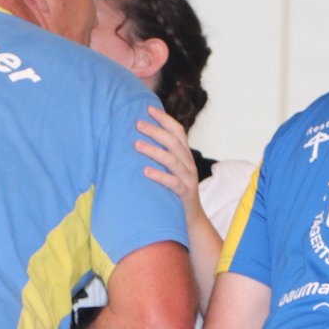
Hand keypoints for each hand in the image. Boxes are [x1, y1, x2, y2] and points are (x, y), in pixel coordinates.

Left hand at [135, 105, 203, 221]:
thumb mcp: (171, 171)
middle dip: (156, 131)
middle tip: (137, 124)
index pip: (178, 132)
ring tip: (136, 145)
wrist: (192, 220)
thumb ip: (162, 156)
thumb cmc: (175, 193)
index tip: (148, 109)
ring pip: (173, 161)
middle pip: (174, 143)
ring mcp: (189, 180)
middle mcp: (189, 165)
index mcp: (185, 156)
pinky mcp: (185, 194)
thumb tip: (137, 139)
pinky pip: (173, 183)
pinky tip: (145, 171)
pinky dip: (159, 176)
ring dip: (154, 151)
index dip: (165, 119)